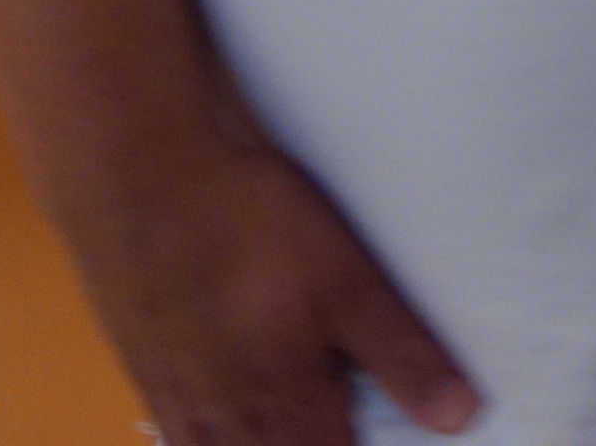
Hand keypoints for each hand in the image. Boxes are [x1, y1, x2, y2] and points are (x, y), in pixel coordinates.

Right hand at [91, 136, 477, 445]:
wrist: (136, 177)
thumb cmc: (243, 223)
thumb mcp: (345, 280)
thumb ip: (401, 353)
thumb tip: (458, 417)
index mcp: (284, 409)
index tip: (382, 429)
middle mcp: (226, 424)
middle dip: (317, 441)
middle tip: (340, 414)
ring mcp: (179, 403)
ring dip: (266, 442)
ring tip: (290, 418)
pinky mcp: (146, 374)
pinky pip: (183, 437)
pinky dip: (213, 438)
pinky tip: (227, 424)